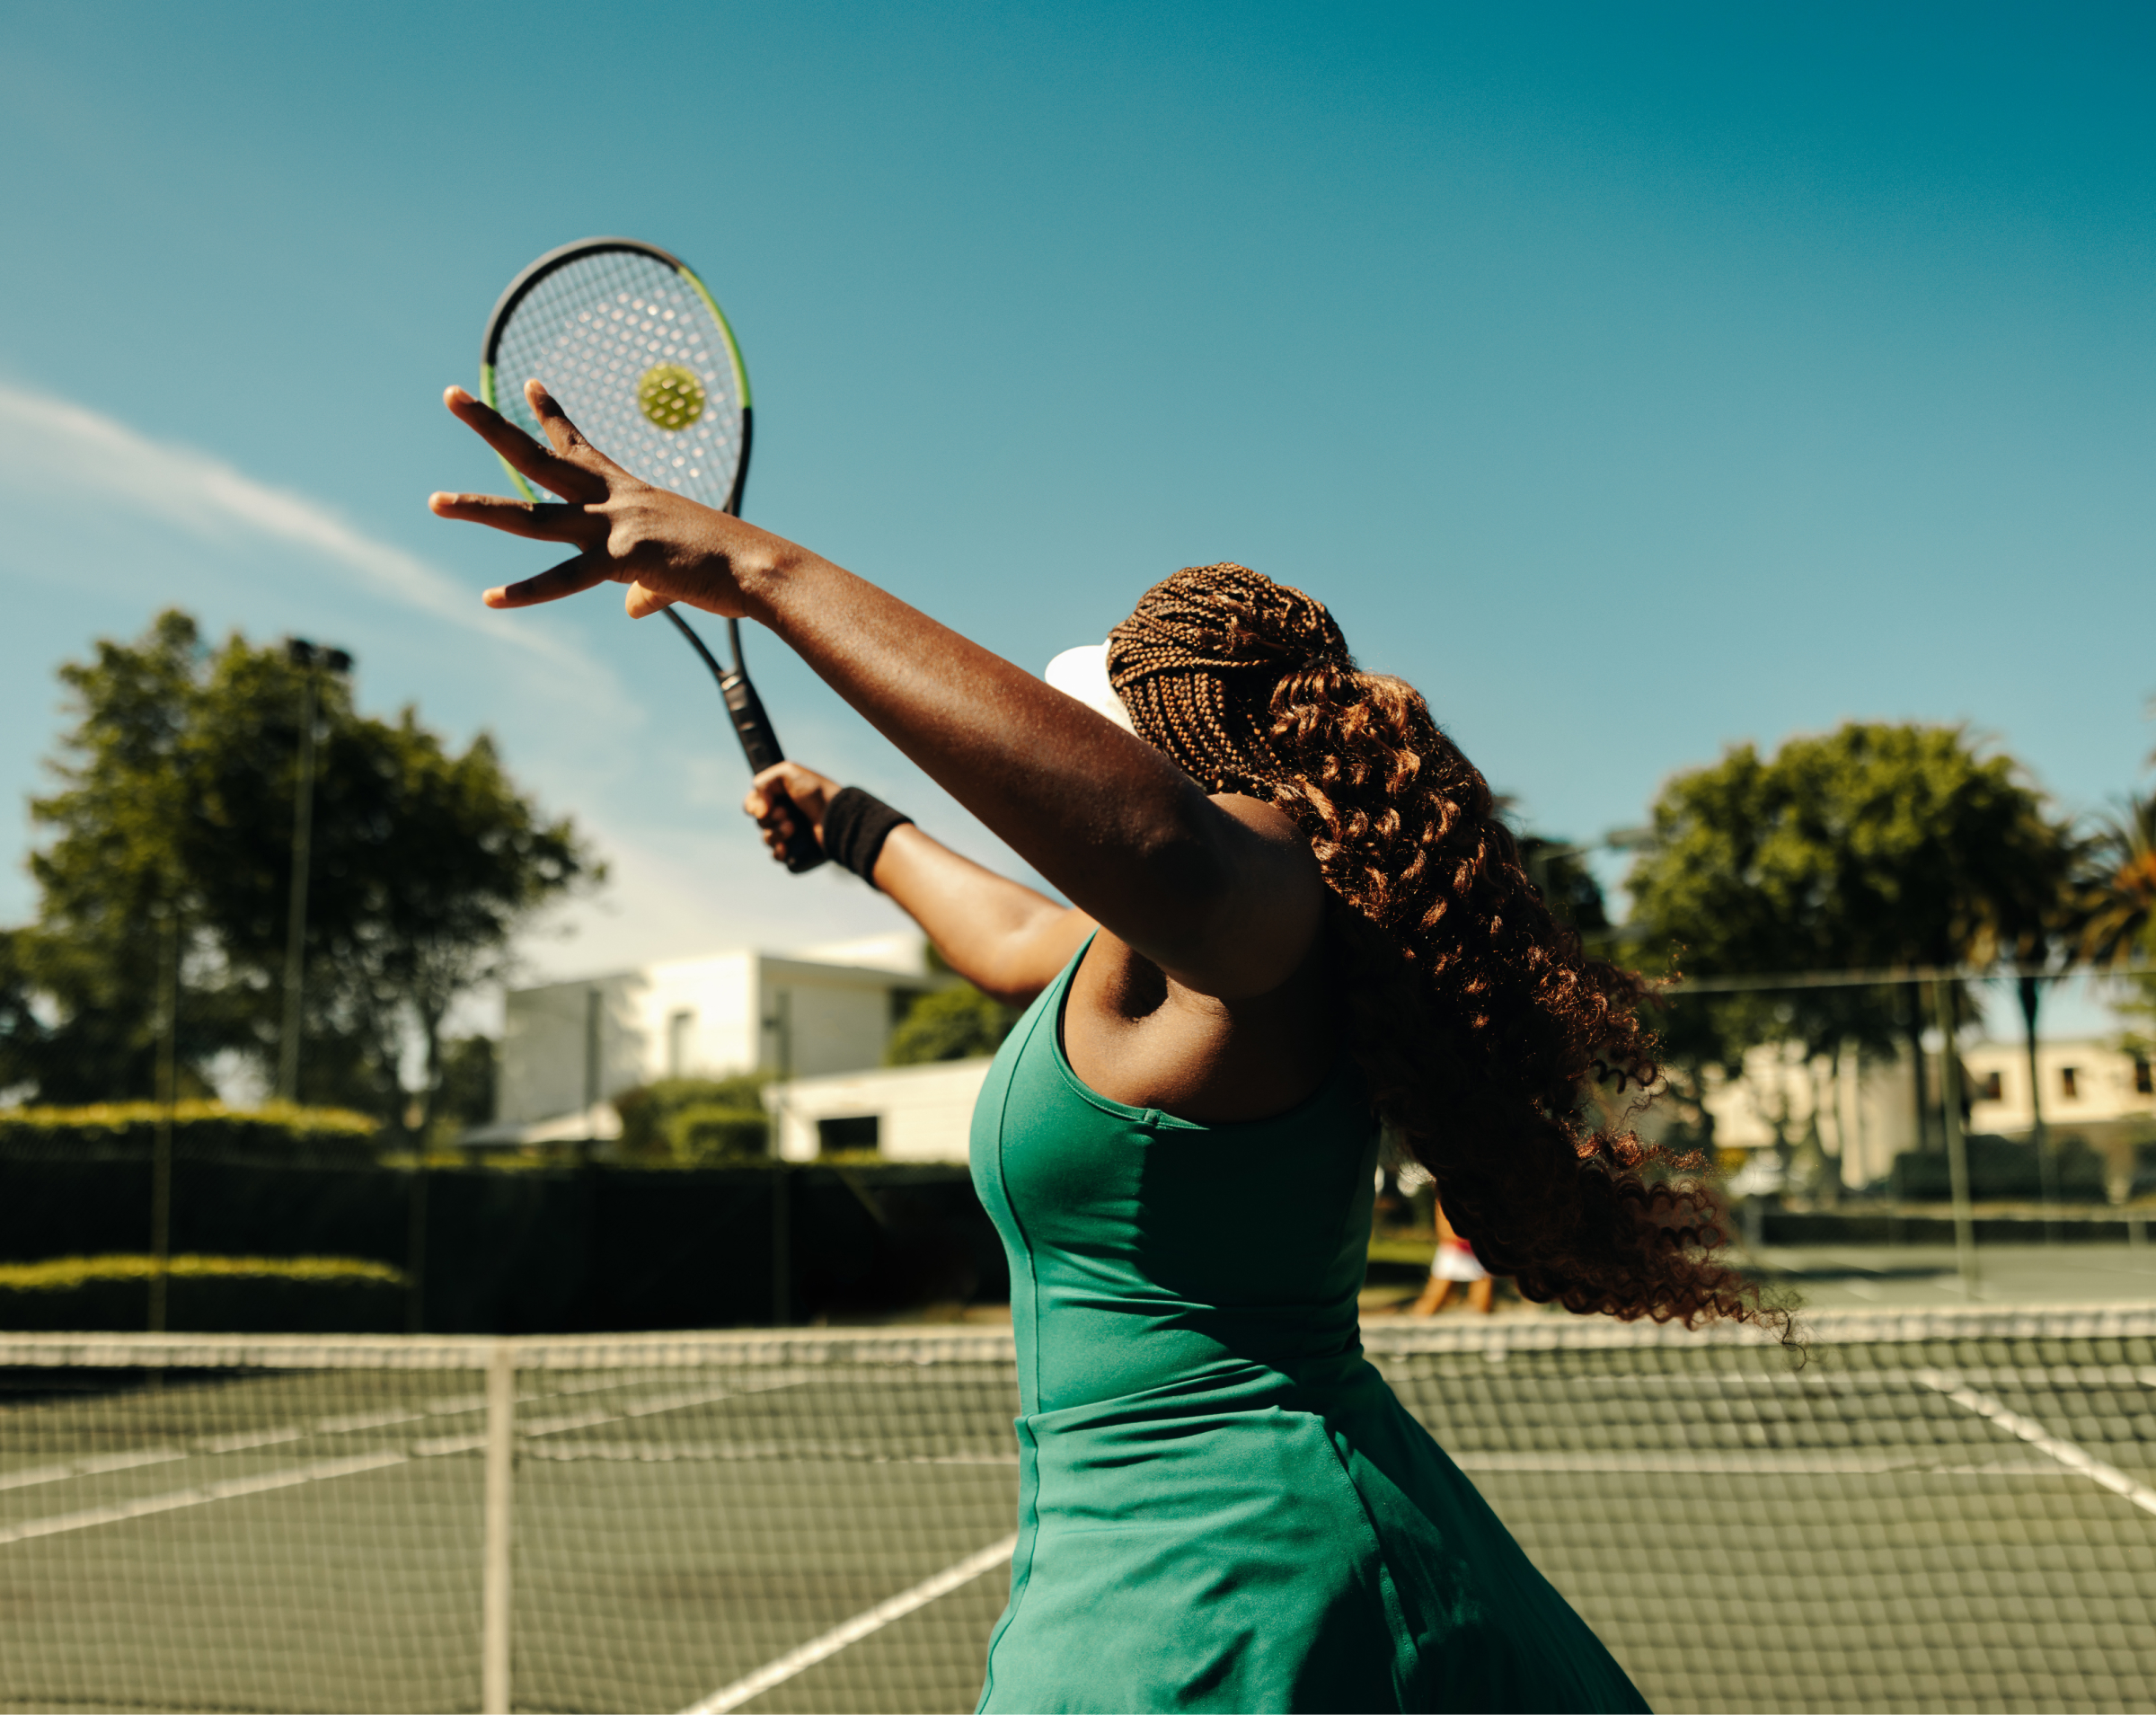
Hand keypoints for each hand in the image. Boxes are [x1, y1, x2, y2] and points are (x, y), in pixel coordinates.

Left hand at [427, 381, 797, 617]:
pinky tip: (491, 598)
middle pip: (539, 460)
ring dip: (480, 509)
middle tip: (451, 394)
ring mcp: (613, 528)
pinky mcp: (621, 561)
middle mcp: (614, 501)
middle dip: (492, 426)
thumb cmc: (731, 566)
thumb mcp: (680, 571)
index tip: (525, 384)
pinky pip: (564, 578)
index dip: (551, 415)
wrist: (760, 567)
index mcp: (630, 494)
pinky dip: (528, 592)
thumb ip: (647, 589)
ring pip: (533, 517)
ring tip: (433, 502)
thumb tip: (633, 608)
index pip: (580, 447)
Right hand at [745, 761, 841, 868]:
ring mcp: (791, 833)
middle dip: (770, 818)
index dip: (753, 806)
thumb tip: (758, 812)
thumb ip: (763, 783)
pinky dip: (779, 852)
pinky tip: (786, 847)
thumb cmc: (816, 792)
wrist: (837, 815)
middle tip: (788, 814)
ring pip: (766, 839)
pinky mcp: (797, 850)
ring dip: (776, 833)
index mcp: (780, 796)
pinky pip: (777, 856)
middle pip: (759, 822)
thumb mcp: (787, 773)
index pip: (753, 804)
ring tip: (793, 828)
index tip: (765, 806)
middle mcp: (784, 814)